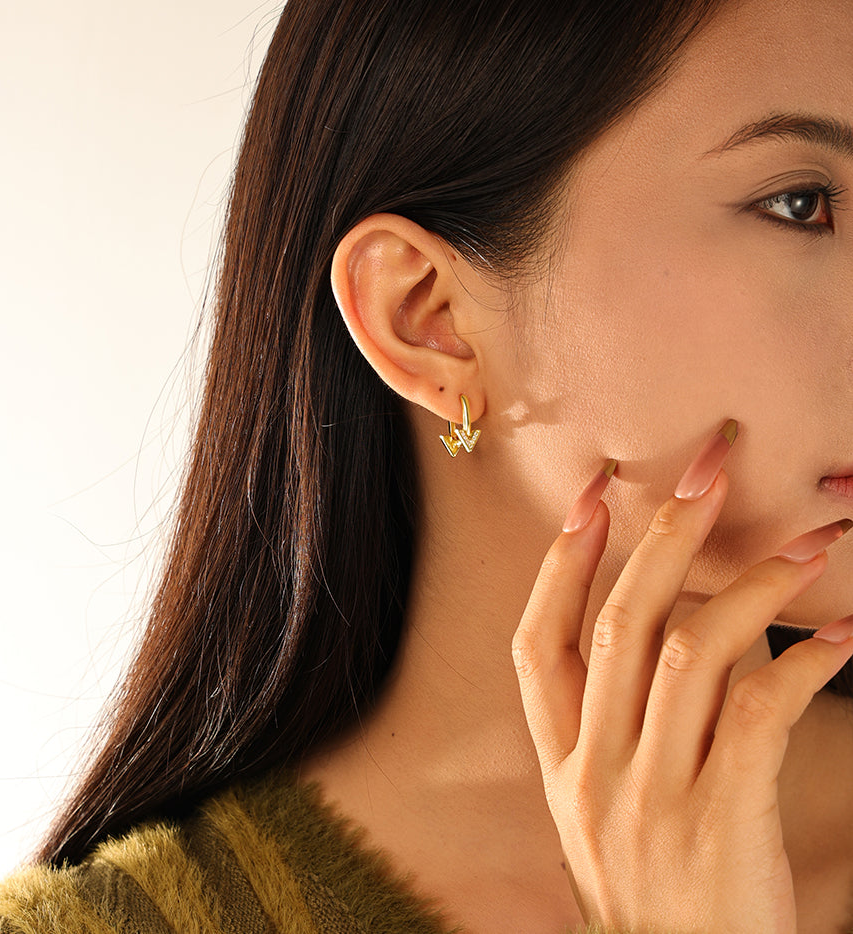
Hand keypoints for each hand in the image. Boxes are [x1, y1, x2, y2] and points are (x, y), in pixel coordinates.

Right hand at [512, 423, 852, 932]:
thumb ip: (623, 728)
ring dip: (752, 587)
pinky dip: (802, 663)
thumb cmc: (663, 898)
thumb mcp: (611, 814)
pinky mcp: (719, 821)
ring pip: (690, 654)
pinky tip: (840, 637)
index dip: (559, 564)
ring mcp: (650, 796)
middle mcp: (594, 771)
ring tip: (809, 544)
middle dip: (661, 536)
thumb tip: (678, 628)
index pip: (537, 644)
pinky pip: (758, 713)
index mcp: (561, 765)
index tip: (591, 496)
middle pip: (619, 625)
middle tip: (707, 470)